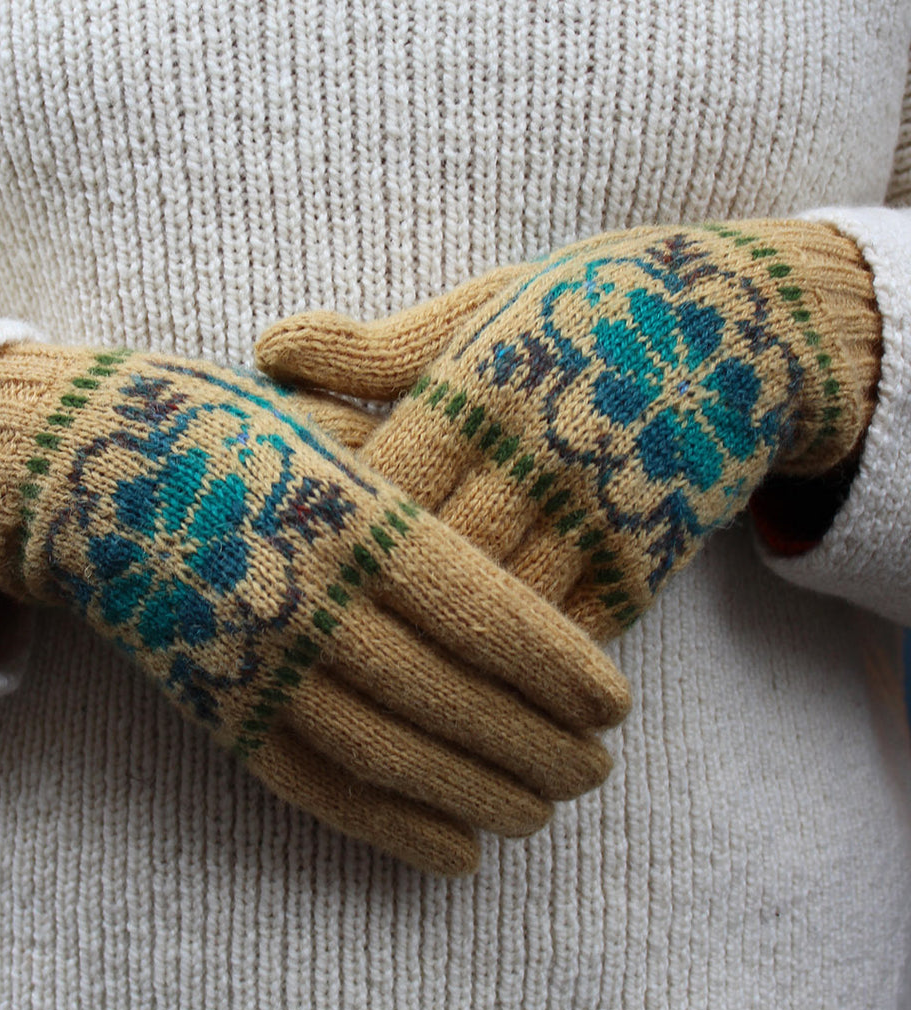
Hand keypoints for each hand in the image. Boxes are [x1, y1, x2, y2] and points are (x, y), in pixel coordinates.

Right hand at [0, 342, 630, 874]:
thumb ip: (412, 477)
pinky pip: (316, 785)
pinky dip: (391, 827)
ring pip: (392, 750)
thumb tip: (519, 534)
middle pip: (451, 693)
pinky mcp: (218, 710)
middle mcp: (310, 595)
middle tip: (597, 772)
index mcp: (350, 513)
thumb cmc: (222, 426)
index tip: (616, 704)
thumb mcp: (324, 424)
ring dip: (479, 792)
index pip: (480, 607)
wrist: (79, 469)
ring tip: (544, 814)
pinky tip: (456, 854)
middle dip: (536, 743)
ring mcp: (258, 661)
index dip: (556, 666)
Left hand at [257, 220, 880, 640]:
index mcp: (484, 387)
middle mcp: (538, 456)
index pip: (385, 482)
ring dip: (435, 666)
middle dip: (363, 614)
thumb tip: (266, 351)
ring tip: (359, 707)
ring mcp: (598, 515)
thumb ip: (379, 348)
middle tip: (291, 659)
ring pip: (498, 615)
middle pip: (432, 561)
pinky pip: (566, 636)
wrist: (743, 324)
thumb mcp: (486, 303)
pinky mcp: (646, 559)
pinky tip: (464, 701)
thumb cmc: (588, 308)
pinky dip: (512, 674)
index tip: (265, 573)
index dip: (324, 537)